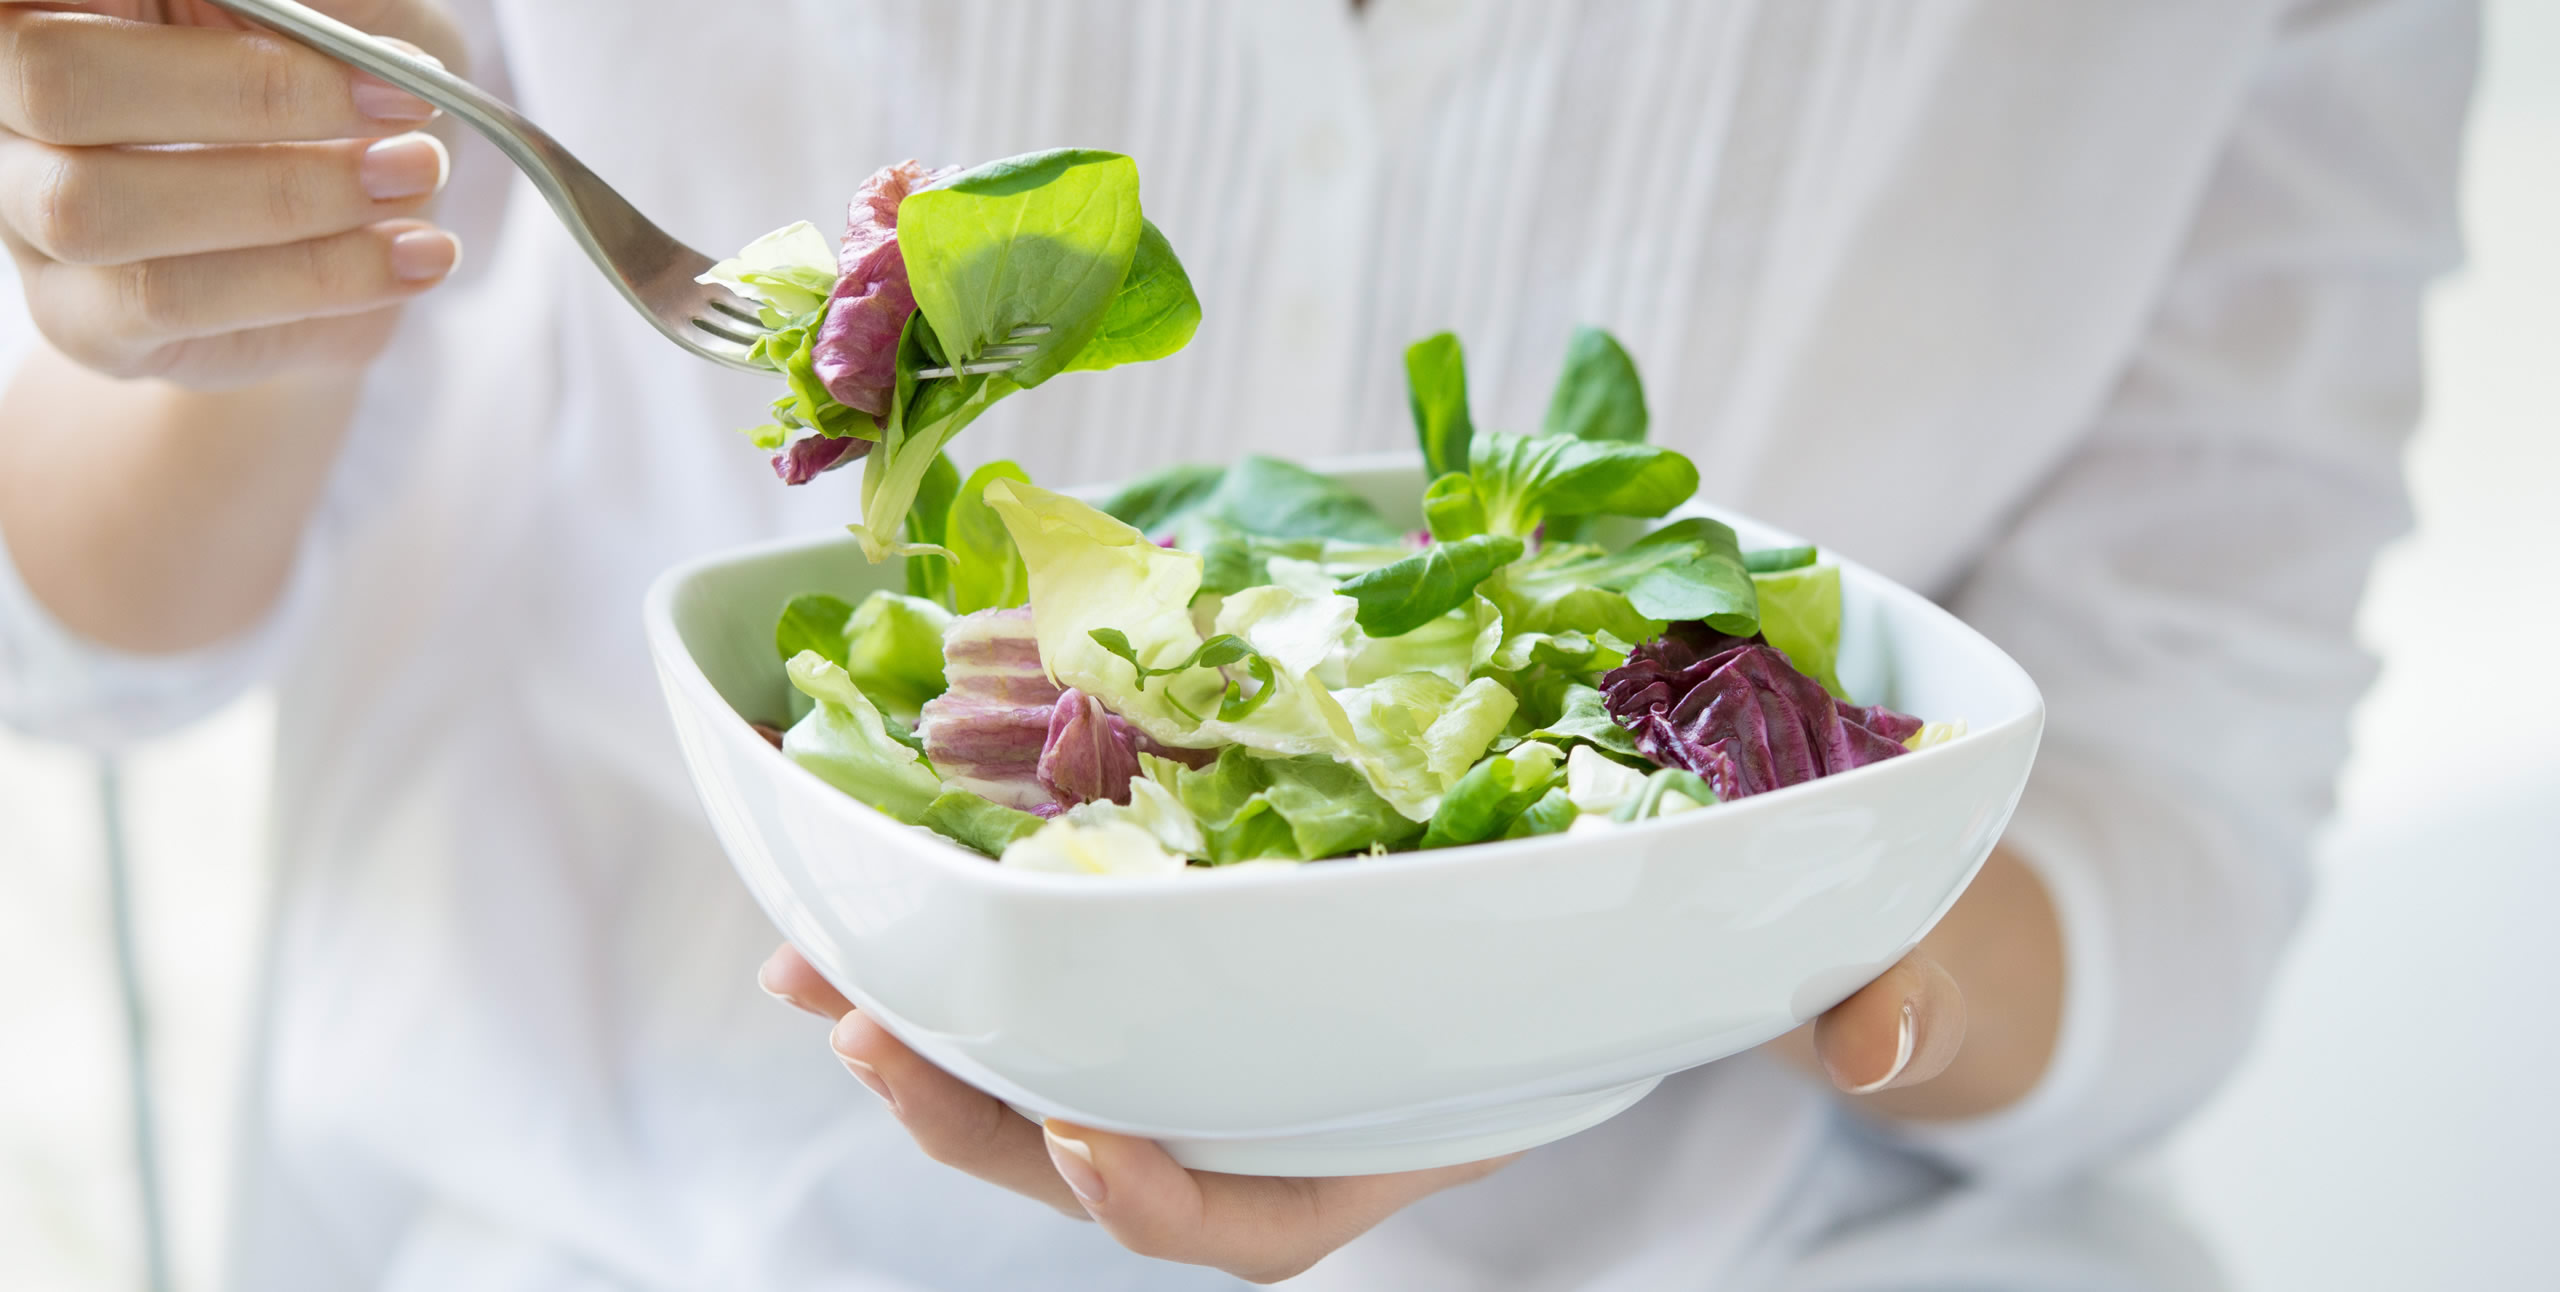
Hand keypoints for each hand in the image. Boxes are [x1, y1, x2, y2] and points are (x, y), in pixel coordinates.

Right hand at [0, 0, 467, 388]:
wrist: (361, 222)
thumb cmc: (335, 76)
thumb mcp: (338, 7)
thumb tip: (319, 21)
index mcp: (51, 4)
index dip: (194, 34)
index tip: (321, 29)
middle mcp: (11, 101)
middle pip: (59, 82)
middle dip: (254, 93)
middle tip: (404, 104)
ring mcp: (28, 213)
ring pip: (101, 208)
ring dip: (290, 194)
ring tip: (417, 174)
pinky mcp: (83, 317)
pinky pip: (170, 298)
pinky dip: (315, 276)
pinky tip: (416, 256)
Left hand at [752, 850, 2059, 1280]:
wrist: (1802, 868)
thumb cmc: (1832, 940)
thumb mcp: (1882, 971)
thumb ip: (1887, 1012)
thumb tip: (1882, 1036)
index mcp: (1450, 1110)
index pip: (1291, 1208)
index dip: (1176, 1201)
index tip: (1091, 1136)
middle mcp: (1342, 1065)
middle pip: (1125, 1141)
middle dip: (983, 1114)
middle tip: (859, 1027)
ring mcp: (1291, 986)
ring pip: (1080, 1047)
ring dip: (942, 1013)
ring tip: (816, 955)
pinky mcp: (1266, 882)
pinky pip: (1107, 922)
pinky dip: (997, 899)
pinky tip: (905, 837)